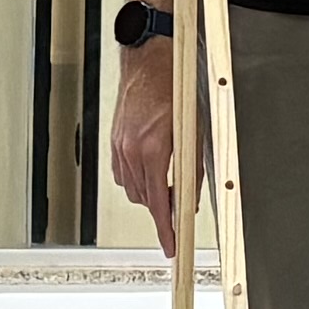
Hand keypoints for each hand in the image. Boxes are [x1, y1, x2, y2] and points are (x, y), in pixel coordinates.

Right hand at [108, 49, 177, 249]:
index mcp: (154, 150)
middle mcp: (132, 151)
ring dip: (148, 194)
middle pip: (144, 200)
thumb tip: (190, 199)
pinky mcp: (114, 143)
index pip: (158, 203)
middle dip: (160, 209)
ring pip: (131, 190)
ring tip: (166, 187)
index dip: (165, 229)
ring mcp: (120, 147)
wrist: (148, 63)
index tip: (171, 246)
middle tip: (177, 211)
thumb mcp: (194, 134)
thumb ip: (191, 171)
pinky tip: (150, 172)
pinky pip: (122, 175)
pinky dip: (136, 180)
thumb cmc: (173, 91)